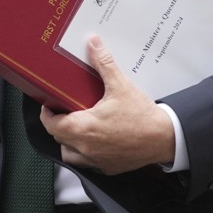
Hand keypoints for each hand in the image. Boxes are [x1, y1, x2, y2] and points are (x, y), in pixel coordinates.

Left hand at [39, 34, 175, 174]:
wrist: (165, 138)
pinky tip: (95, 141)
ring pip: (71, 155)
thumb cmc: (142, 117)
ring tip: (77, 128)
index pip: (51, 125)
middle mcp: (86, 148)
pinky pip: (89, 163)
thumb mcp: (120, 85)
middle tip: (64, 112)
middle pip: (59, 139)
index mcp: (83, 128)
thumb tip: (93, 44)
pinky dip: (87, 153)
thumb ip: (103, 63)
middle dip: (58, 126)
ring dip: (69, 143)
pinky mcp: (109, 168)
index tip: (49, 106)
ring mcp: (97, 160)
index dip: (47, 115)